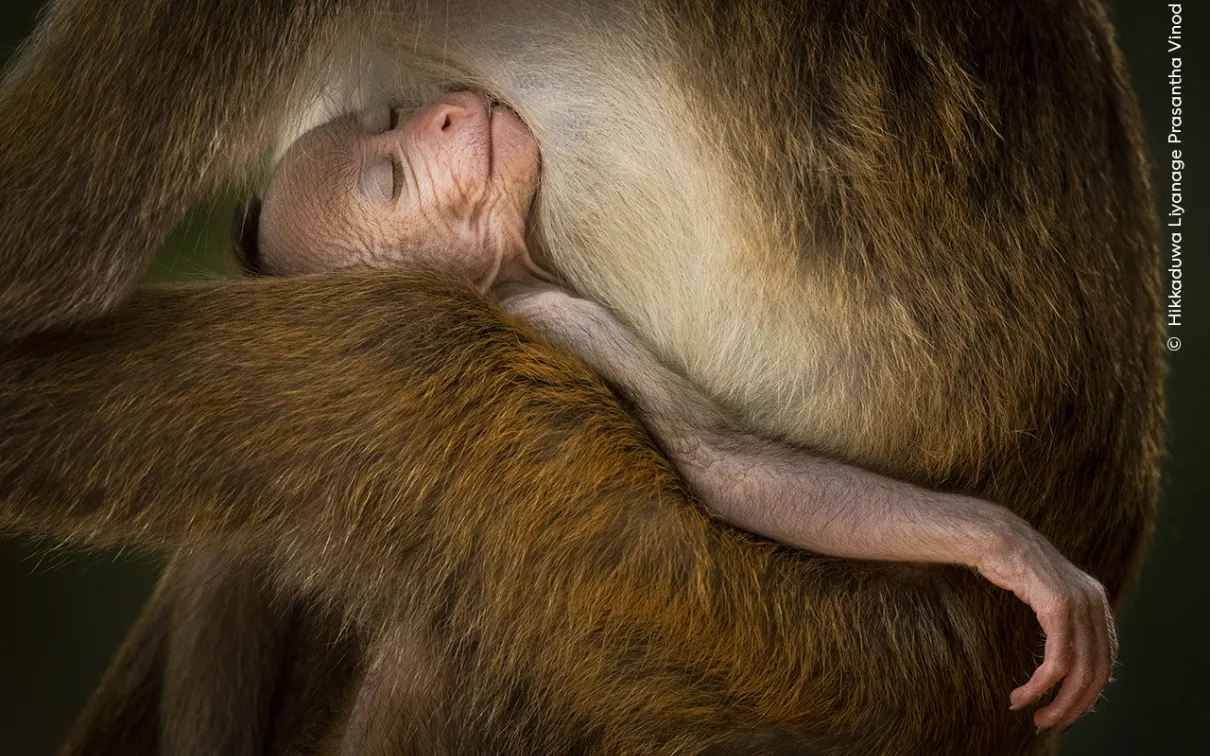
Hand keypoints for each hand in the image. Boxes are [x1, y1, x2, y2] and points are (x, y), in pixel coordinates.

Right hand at [976, 523, 1116, 731]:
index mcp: (1098, 601)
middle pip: (1097, 672)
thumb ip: (1063, 619)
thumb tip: (1063, 656)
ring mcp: (1080, 603)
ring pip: (1079, 672)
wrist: (994, 537)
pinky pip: (1056, 661)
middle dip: (1074, 705)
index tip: (1065, 709)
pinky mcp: (1059, 607)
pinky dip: (1041, 685)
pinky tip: (1024, 694)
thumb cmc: (1010, 566)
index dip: (1088, 692)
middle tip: (1049, 722)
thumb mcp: (1046, 595)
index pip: (1106, 661)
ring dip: (1056, 702)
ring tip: (1035, 715)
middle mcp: (1096, 602)